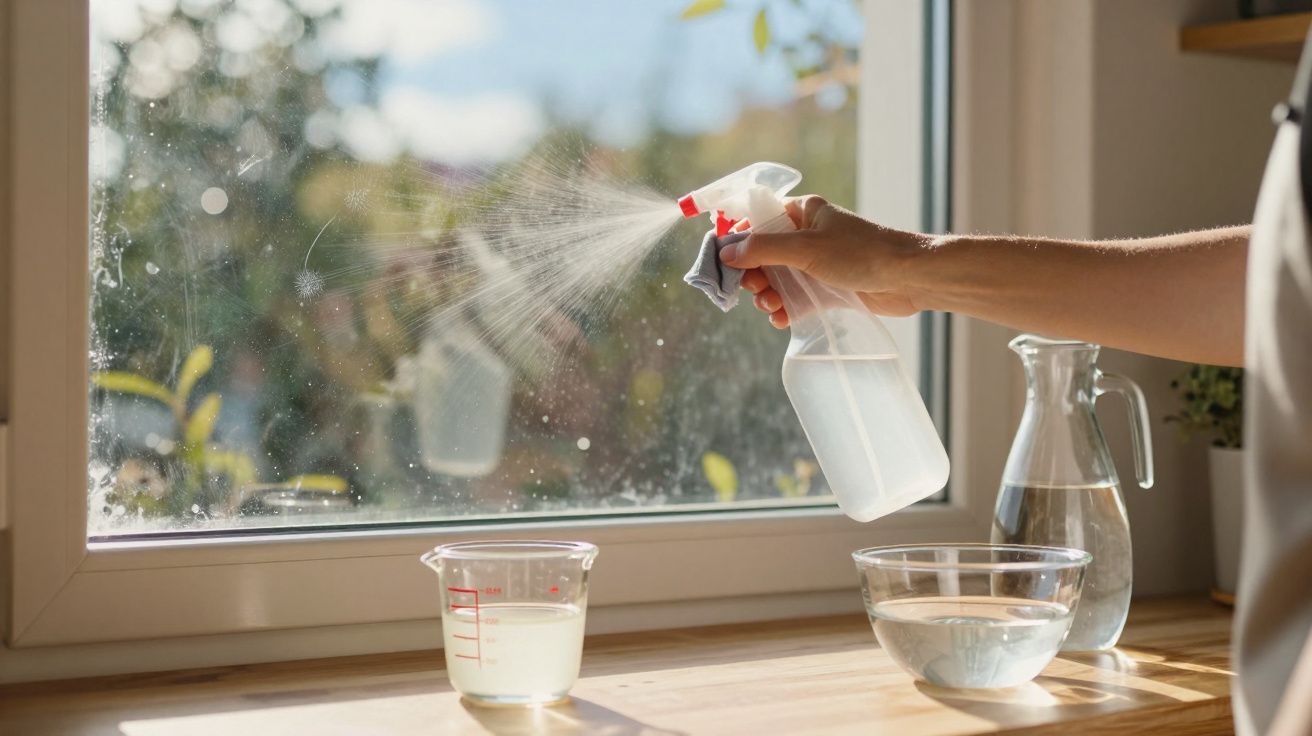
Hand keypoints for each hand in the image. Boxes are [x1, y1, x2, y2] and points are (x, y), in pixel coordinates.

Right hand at [720, 196, 926, 327]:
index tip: (723, 260)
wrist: (908, 279)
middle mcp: (807, 235)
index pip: (757, 219)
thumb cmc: (861, 253)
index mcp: (802, 213)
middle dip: (753, 274)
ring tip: (770, 307)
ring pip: (777, 279)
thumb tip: (727, 252)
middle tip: (754, 289)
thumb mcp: (806, 248)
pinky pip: (795, 298)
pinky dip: (785, 309)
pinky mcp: (828, 288)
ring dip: (767, 295)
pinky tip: (781, 320)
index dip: (738, 238)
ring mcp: (817, 263)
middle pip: (763, 254)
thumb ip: (763, 249)